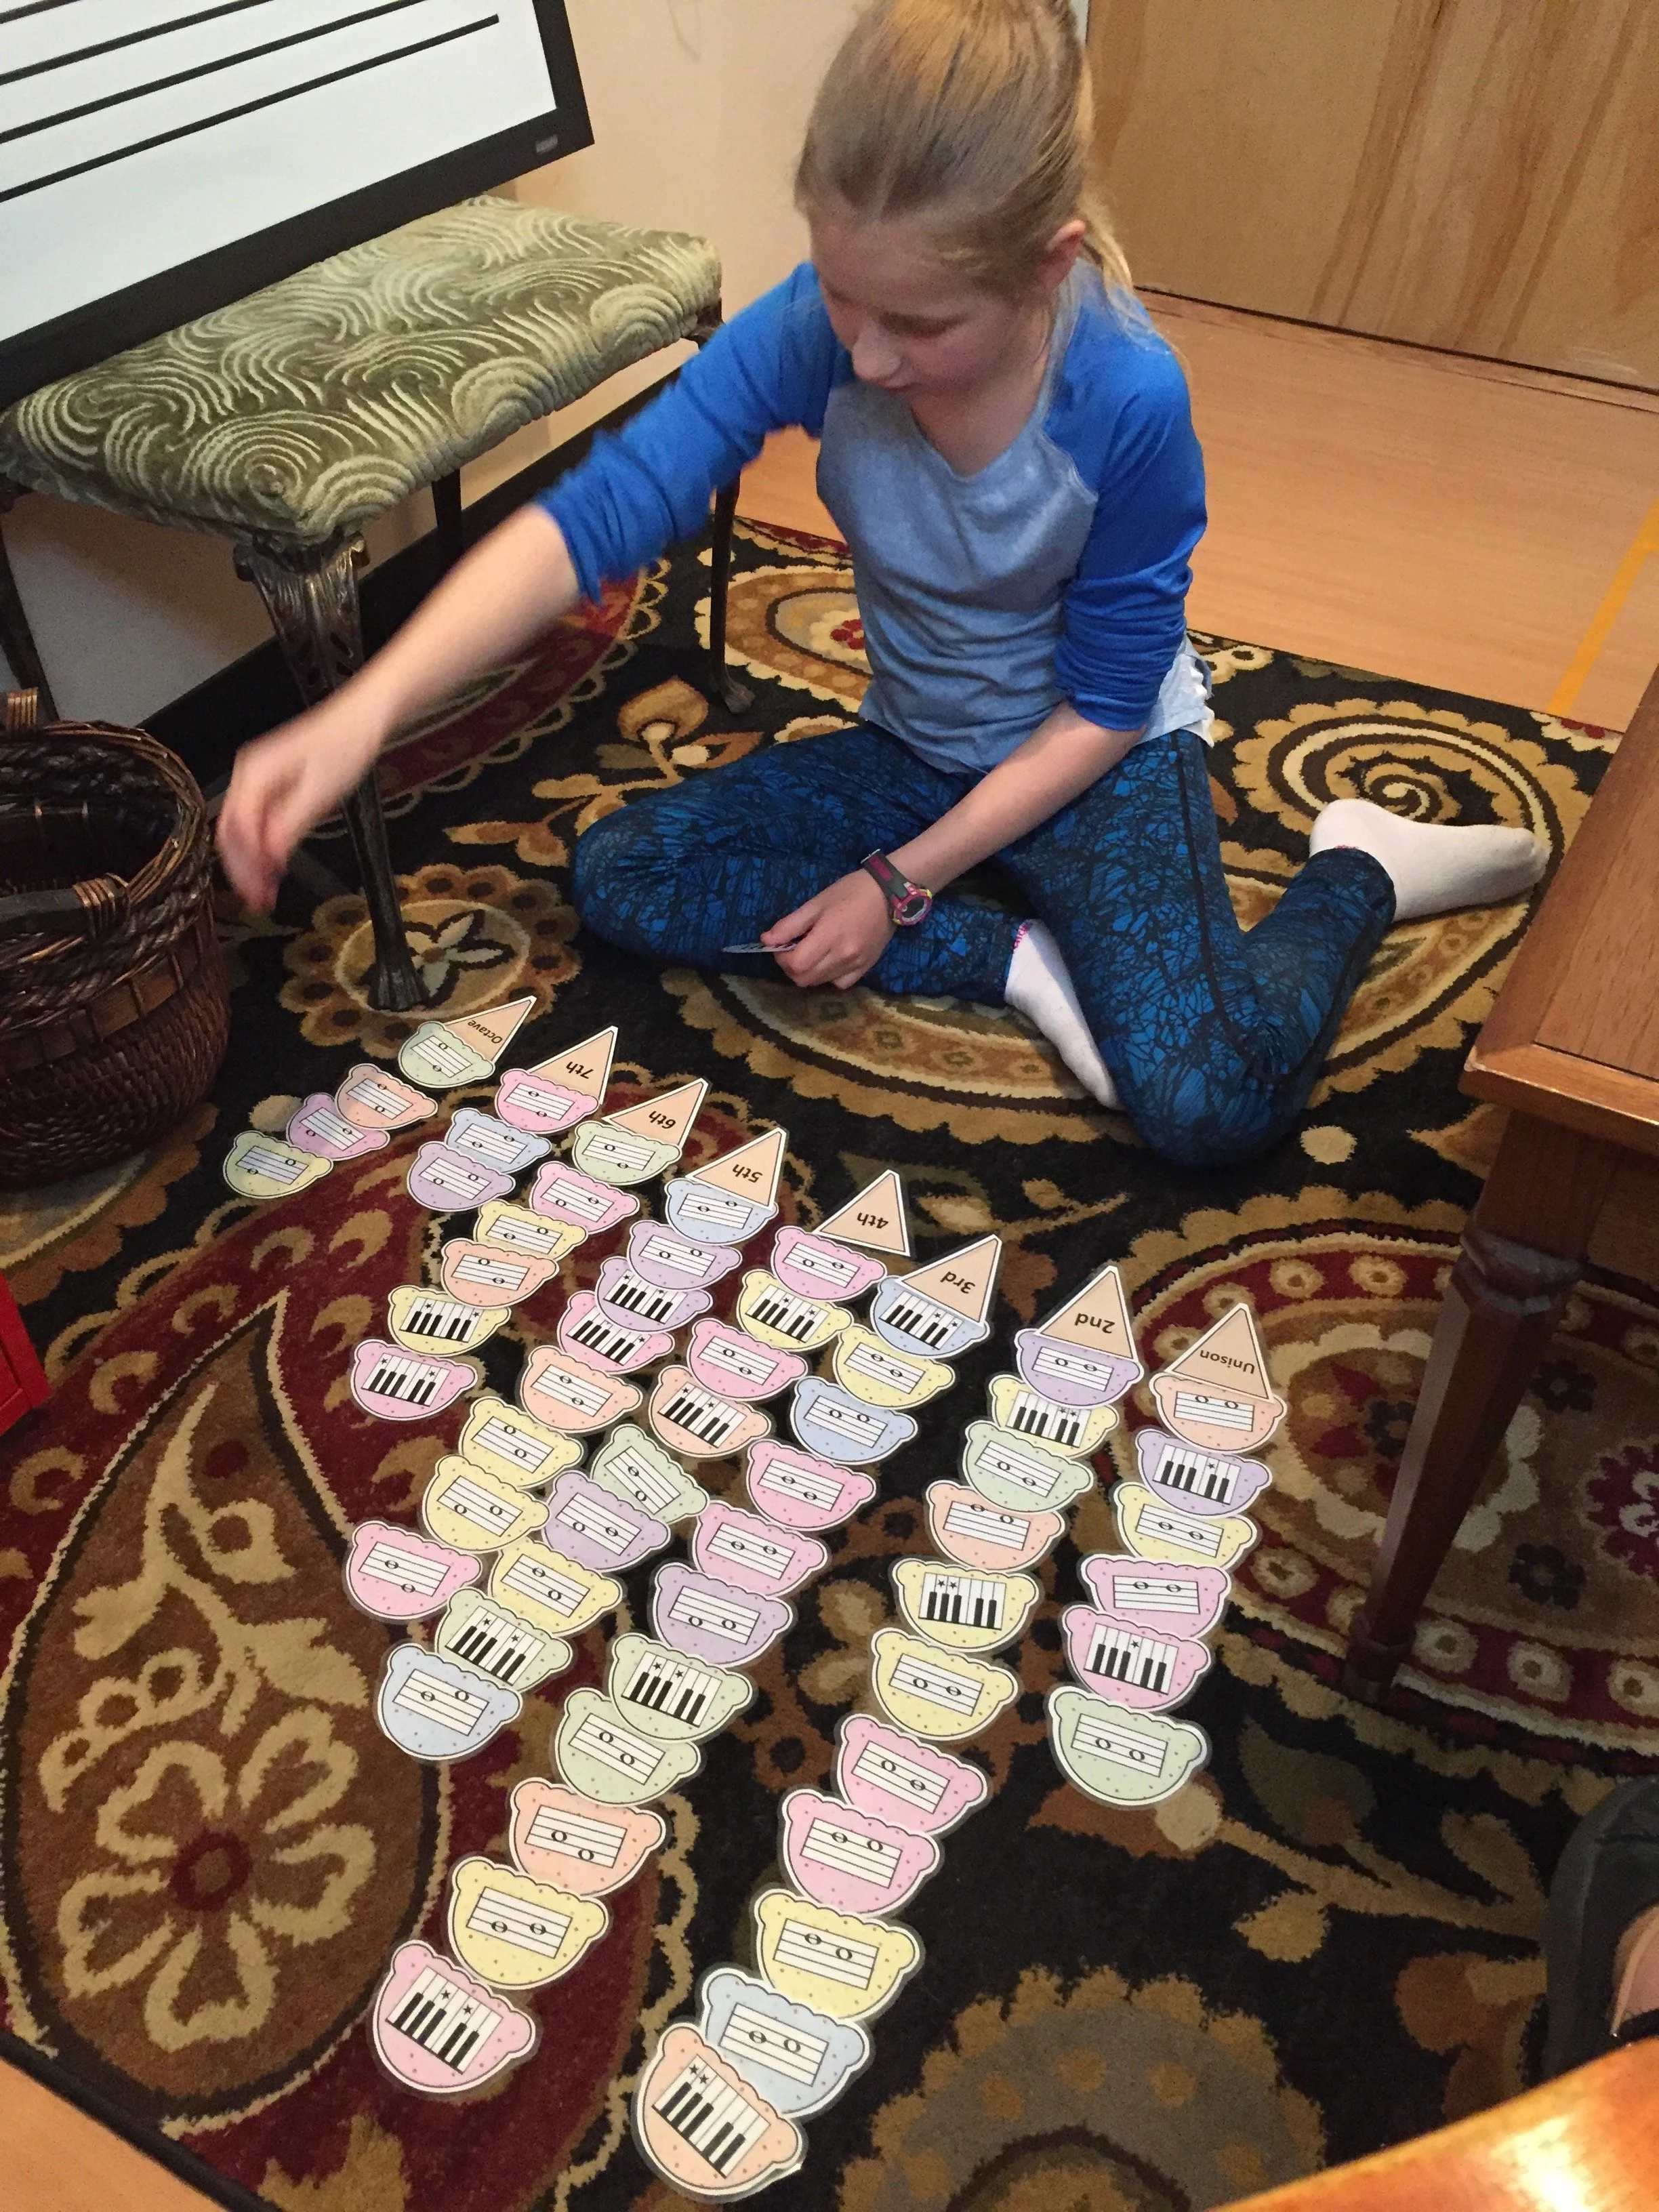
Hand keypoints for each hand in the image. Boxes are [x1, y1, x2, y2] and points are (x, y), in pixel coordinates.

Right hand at [216, 695, 386, 910]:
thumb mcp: (320, 793)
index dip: (246, 867)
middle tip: (259, 900)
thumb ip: (289, 827)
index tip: (258, 893)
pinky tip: (274, 866)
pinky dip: (263, 846)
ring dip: (251, 862)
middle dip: (243, 869)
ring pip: (242, 829)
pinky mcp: (272, 783)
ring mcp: (258, 778)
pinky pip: (258, 820)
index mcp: (255, 774)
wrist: (363, 718)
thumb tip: (268, 859)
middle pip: (231, 832)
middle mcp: (249, 775)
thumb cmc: (346, 745)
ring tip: (265, 891)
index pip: (237, 830)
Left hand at [765, 870, 894, 989]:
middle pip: (804, 979)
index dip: (781, 958)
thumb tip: (766, 941)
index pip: (795, 964)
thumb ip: (789, 925)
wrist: (889, 895)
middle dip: (791, 967)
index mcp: (828, 937)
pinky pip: (840, 984)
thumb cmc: (850, 892)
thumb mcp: (816, 903)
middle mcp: (843, 957)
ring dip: (808, 972)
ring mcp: (855, 965)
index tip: (781, 945)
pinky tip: (829, 961)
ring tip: (811, 952)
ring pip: (819, 983)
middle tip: (793, 949)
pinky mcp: (865, 968)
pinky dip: (828, 976)